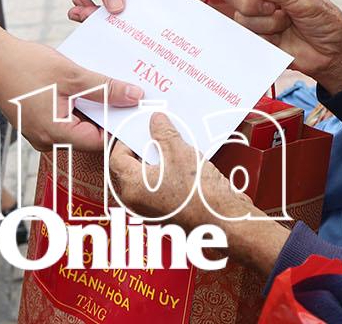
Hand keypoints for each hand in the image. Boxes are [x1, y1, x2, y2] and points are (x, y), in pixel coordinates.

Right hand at [0, 31, 142, 150]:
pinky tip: (86, 84)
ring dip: (93, 105)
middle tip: (128, 94)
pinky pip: (65, 116)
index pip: (100, 142)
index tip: (137, 110)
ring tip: (109, 85)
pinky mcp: (37, 120)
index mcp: (56, 135)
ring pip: (78, 123)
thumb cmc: (24, 67)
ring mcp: (41, 131)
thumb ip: (105, 89)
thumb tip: (134, 96)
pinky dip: (78, 102)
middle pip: (90, 133)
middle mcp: (48, 139)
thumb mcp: (72, 76)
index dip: (120, 125)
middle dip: (109, 113)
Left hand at [73, 0, 163, 13]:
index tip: (124, 27)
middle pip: (134, 7)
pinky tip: (77, 5)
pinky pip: (104, 4)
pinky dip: (89, 8)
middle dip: (113, 18)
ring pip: (116, 9)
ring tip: (78, 12)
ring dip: (96, 14)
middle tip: (90, 19)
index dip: (142, 14)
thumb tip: (117, 9)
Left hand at [108, 113, 290, 273]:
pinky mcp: (169, 212)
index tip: (137, 128)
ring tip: (171, 143)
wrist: (225, 221)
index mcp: (132, 189)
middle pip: (130, 169)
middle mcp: (138, 203)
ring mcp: (153, 210)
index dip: (125, 140)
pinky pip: (160, 187)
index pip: (116, 159)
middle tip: (153, 132)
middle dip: (142, 149)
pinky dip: (167, 173)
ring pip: (146, 178)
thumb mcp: (179, 151)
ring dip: (156, 160)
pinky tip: (182, 160)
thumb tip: (156, 121)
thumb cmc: (199, 194)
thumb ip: (163, 132)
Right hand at [212, 0, 341, 93]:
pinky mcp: (259, 35)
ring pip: (239, 16)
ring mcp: (260, 14)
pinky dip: (264, 37)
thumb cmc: (325, 19)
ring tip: (286, 23)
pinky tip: (281, 37)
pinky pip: (247, 35)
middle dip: (251, 2)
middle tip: (273, 7)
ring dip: (264, 22)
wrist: (332, 53)